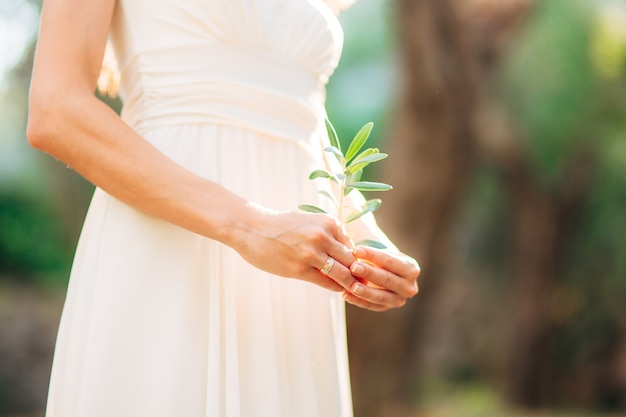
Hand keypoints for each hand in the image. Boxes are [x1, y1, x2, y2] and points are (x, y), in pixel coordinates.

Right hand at [234, 206, 361, 292]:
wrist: (251, 228)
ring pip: (342, 273)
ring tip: (355, 289)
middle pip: (351, 260)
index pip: (352, 246)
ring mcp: (311, 253)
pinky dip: (336, 287)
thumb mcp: (309, 222)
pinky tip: (338, 289)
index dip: (358, 259)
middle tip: (365, 282)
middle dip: (358, 273)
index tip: (361, 269)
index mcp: (328, 223)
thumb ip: (327, 235)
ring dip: (350, 283)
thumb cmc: (280, 226)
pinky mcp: (300, 269)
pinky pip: (327, 282)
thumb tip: (346, 250)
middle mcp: (323, 236)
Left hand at [343, 246, 419, 311]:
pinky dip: (358, 301)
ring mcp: (399, 300)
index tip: (356, 250)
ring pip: (380, 296)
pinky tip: (346, 295)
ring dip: (365, 291)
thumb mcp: (383, 252)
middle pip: (386, 279)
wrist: (387, 272)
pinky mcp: (386, 308)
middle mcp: (409, 287)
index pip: (390, 261)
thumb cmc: (383, 259)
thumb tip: (355, 251)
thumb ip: (372, 253)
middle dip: (369, 273)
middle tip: (353, 267)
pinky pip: (371, 306)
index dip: (373, 255)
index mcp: (411, 269)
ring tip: (351, 285)